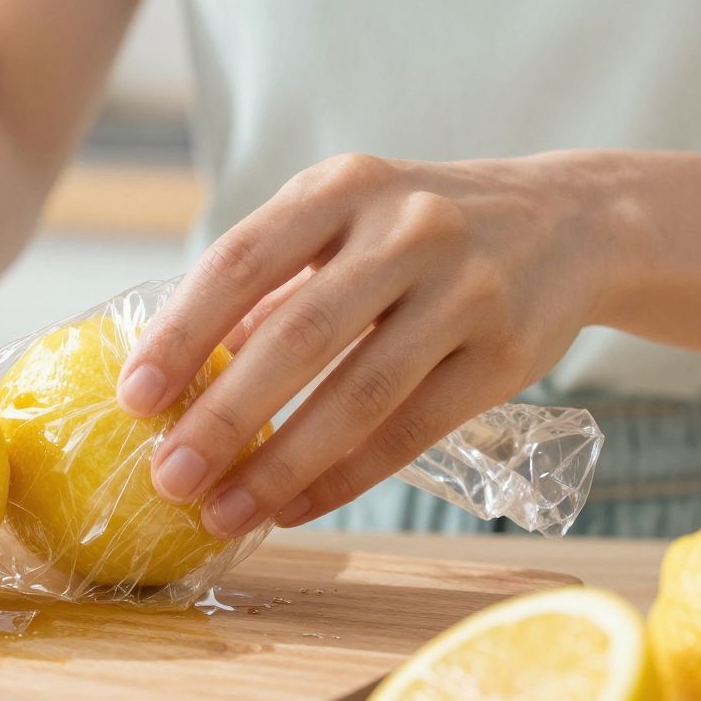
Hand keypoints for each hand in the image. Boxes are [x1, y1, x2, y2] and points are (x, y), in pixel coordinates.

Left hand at [117, 152, 622, 536]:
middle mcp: (406, 230)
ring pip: (360, 394)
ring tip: (222, 512)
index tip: (133, 397)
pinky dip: (344, 478)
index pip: (242, 259)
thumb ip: (269, 285)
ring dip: (280, 464)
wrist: (567, 223)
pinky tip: (293, 508)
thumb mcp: (342, 221)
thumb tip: (177, 374)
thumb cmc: (415, 233)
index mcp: (343, 188)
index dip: (182, 332)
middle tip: (167, 476)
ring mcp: (465, 291)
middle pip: (299, 334)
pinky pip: (411, 431)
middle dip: (224, 415)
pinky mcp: (506, 354)